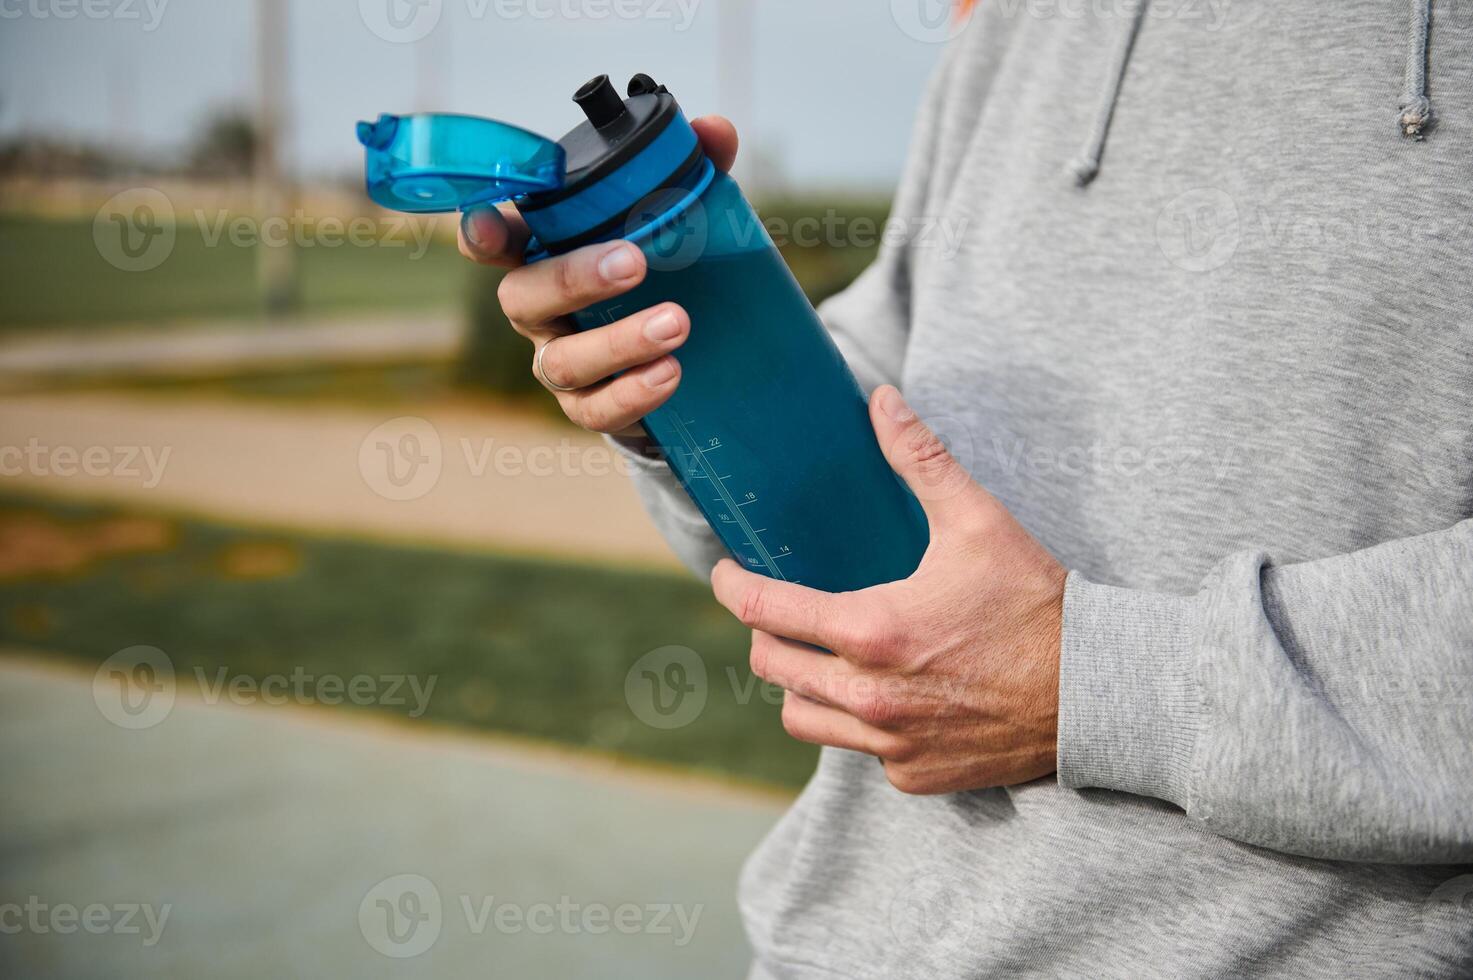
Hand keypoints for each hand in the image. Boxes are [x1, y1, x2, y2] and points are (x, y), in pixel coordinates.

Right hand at [459, 116, 738, 436]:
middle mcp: (537, 309)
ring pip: (563, 361)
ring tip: (676, 324)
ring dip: (618, 342)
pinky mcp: (586, 406)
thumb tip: (716, 130)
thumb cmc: (658, 271)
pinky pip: (595, 409)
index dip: (481, 231)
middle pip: (524, 296)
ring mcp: (557, 361)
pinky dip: (632, 393)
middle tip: (633, 263)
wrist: (679, 356)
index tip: (489, 223)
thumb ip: (689, 172)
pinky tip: (670, 372)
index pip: (496, 238)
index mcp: (543, 253)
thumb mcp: (672, 220)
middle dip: (574, 279)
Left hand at [711, 385, 1067, 794]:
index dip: (730, 585)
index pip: (762, 609)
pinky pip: (855, 751)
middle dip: (765, 631)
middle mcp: (868, 696)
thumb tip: (880, 400)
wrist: (1097, 690)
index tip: (726, 572)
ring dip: (799, 686)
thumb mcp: (977, 521)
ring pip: (800, 718)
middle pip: (770, 666)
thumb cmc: (1035, 603)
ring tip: (821, 656)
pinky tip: (884, 694)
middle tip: (781, 609)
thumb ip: (920, 459)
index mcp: (870, 631)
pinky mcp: (914, 775)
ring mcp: (889, 743)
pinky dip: (856, 724)